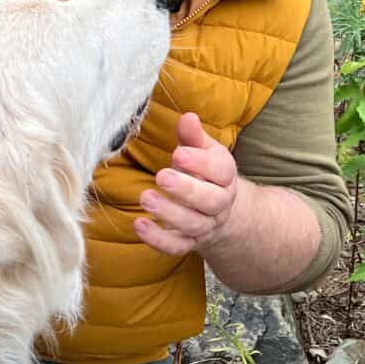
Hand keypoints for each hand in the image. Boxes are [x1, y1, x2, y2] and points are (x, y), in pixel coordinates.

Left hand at [134, 112, 239, 255]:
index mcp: (224, 177)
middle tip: (161, 176)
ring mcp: (205, 226)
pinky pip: (177, 246)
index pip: (220, 170)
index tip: (178, 154)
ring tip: (145, 198)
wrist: (221, 212)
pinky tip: (139, 225)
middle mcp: (219, 204)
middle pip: (209, 200)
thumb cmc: (205, 172)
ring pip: (192, 224)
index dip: (201, 163)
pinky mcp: (189, 242)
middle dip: (185, 189)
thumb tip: (188, 116)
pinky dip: (159, 240)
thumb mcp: (203, 150)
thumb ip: (193, 136)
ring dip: (169, 213)